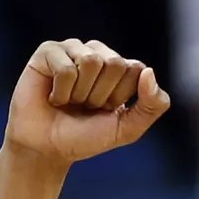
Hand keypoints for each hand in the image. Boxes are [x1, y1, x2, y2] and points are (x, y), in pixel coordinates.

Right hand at [6, 39, 171, 166]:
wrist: (47, 150)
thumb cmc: (85, 138)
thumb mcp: (127, 129)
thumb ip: (152, 106)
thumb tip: (149, 71)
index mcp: (120, 67)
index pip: (135, 69)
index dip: (120, 97)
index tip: (105, 111)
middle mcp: (98, 53)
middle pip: (114, 63)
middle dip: (100, 95)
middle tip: (84, 107)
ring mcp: (73, 49)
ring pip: (91, 61)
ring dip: (80, 93)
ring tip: (69, 101)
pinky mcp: (48, 51)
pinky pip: (66, 68)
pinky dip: (61, 92)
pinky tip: (53, 97)